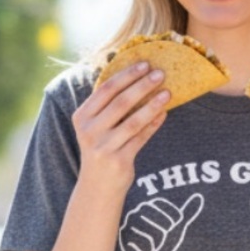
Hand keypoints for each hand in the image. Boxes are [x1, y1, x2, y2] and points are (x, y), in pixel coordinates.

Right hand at [72, 62, 170, 189]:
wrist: (97, 187)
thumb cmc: (101, 149)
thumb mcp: (96, 127)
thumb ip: (110, 106)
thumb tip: (138, 79)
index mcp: (82, 117)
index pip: (105, 89)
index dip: (126, 75)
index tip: (145, 64)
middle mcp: (89, 131)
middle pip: (120, 103)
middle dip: (142, 86)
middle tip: (161, 74)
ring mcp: (103, 147)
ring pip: (133, 121)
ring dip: (152, 105)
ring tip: (168, 93)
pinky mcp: (119, 161)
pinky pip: (141, 138)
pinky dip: (153, 125)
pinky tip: (164, 114)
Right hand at [119, 194, 204, 250]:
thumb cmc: (161, 244)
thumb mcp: (176, 228)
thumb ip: (186, 213)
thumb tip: (199, 197)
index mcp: (151, 205)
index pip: (175, 215)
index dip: (175, 227)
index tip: (167, 232)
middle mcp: (138, 211)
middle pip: (166, 224)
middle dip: (166, 236)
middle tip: (158, 241)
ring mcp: (129, 223)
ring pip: (157, 234)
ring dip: (158, 245)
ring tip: (151, 246)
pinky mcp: (124, 237)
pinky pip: (147, 244)